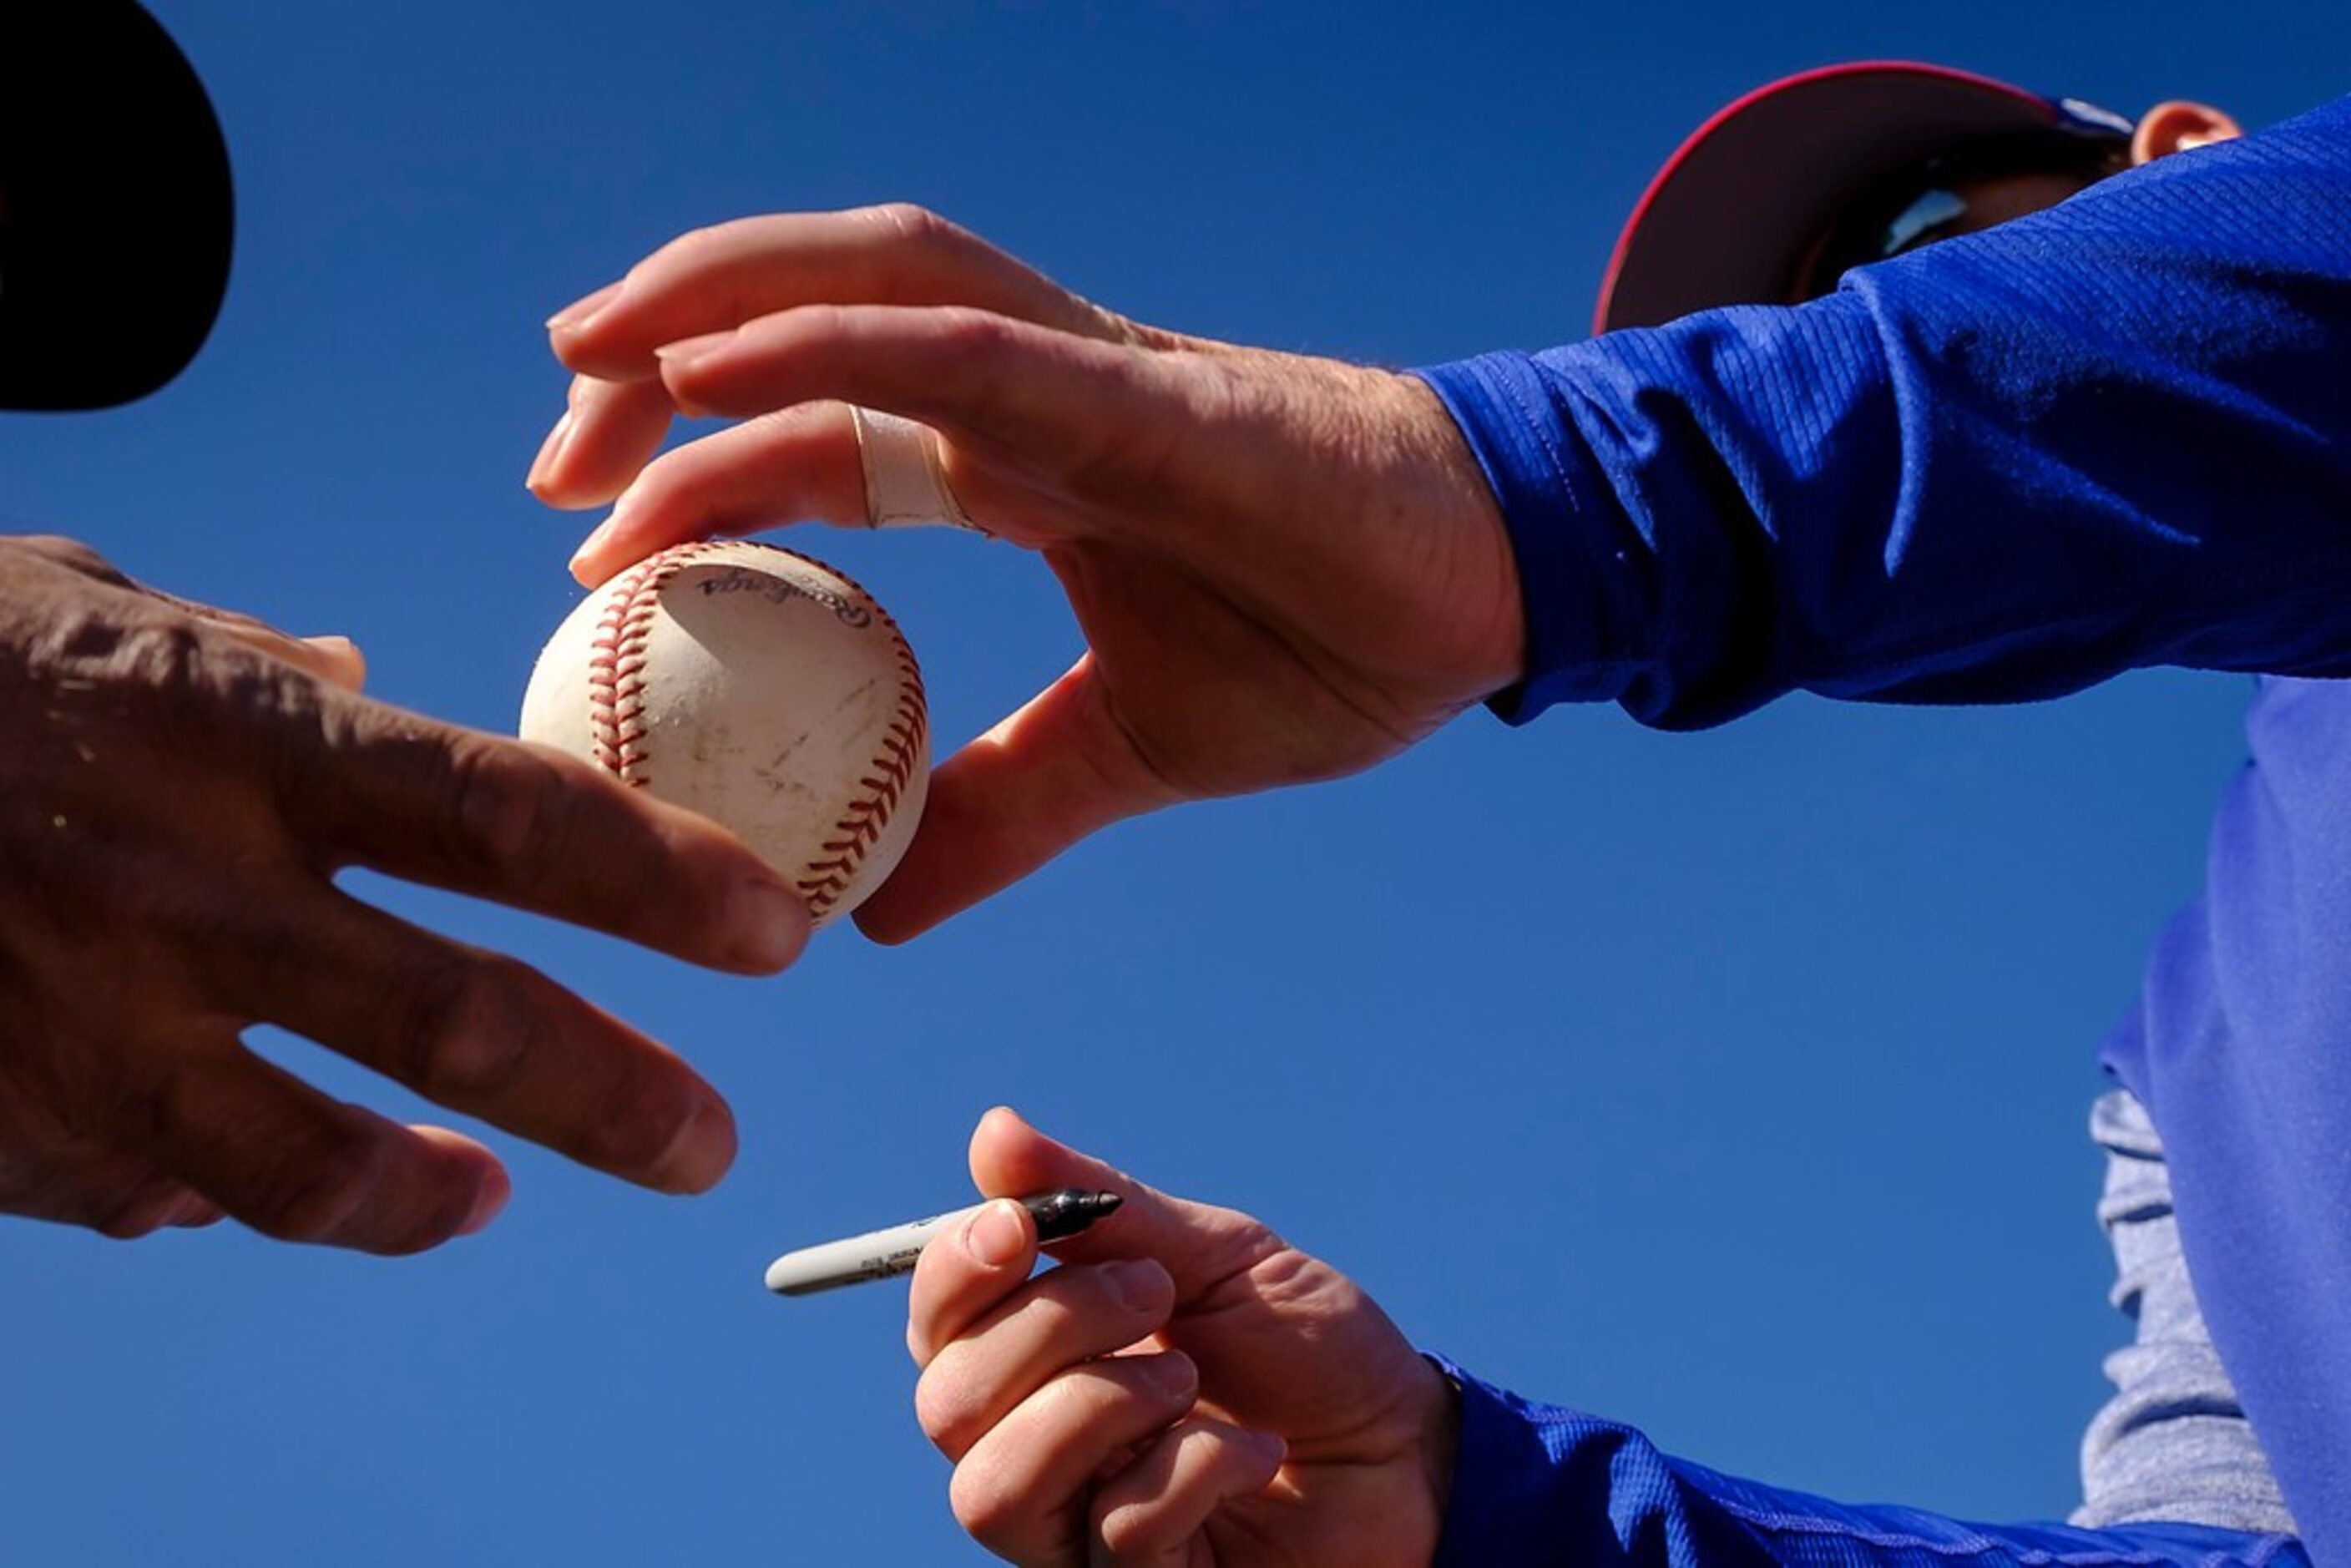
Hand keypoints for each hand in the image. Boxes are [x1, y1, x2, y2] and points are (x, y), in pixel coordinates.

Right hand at [0, 535, 808, 1250]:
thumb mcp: (92, 613)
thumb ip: (250, 664)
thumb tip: (360, 673)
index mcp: (232, 738)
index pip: (513, 822)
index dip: (669, 888)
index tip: (779, 940)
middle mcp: (181, 893)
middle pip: (465, 1029)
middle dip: (620, 1101)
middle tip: (707, 1144)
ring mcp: (83, 1030)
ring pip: (319, 1173)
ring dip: (436, 1204)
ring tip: (496, 1199)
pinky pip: (154, 1194)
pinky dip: (215, 1189)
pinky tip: (235, 1168)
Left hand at [526, 206, 1523, 941]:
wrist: (1501, 597)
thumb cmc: (1334, 646)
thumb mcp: (1124, 752)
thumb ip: (1000, 811)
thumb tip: (870, 911)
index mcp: (1027, 460)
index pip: (823, 426)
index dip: (699, 465)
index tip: (591, 547)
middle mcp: (1037, 391)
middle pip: (813, 316)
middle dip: (664, 354)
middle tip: (553, 462)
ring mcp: (1090, 375)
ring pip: (872, 282)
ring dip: (716, 300)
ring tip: (586, 362)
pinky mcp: (1149, 396)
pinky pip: (963, 351)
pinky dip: (828, 345)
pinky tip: (709, 368)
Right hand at [906, 1109, 1457, 1565]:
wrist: (1409, 1448)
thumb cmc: (1305, 1348)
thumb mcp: (1213, 1254)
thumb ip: (1103, 1205)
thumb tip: (994, 1132)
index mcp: (1041, 1352)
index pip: (937, 1324)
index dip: (954, 1273)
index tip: (1020, 1225)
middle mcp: (1035, 1442)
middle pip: (948, 1404)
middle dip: (1052, 1327)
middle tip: (1157, 1293)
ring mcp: (1079, 1525)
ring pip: (993, 1488)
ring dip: (1102, 1406)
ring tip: (1191, 1377)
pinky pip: (1115, 1533)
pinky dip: (1194, 1470)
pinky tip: (1255, 1451)